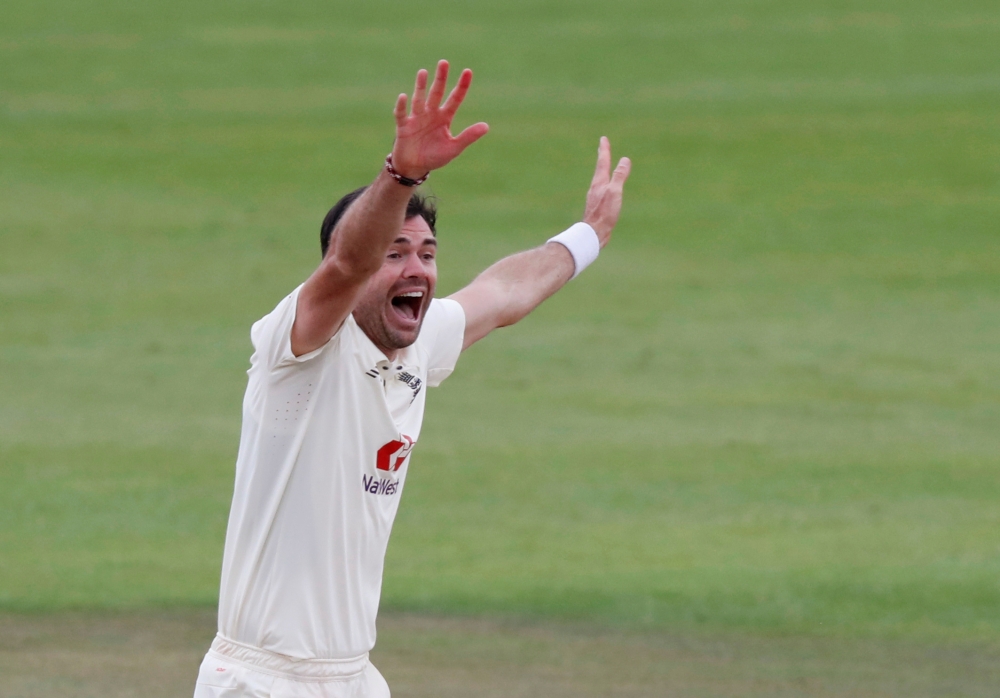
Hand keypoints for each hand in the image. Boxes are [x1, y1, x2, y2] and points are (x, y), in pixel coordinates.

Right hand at [391, 60, 489, 178]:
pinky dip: (402, 106)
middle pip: (437, 92)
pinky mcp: (403, 126)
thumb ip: (468, 136)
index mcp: (444, 117)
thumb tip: (487, 126)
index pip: (455, 98)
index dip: (461, 86)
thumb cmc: (434, 157)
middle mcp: (431, 113)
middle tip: (444, 62)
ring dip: (421, 86)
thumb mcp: (454, 147)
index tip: (468, 71)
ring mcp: (417, 118)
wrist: (414, 167)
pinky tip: (404, 96)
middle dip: (440, 78)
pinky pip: (402, 114)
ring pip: (419, 99)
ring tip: (423, 72)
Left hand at [583, 137, 630, 245]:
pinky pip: (602, 190)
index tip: (603, 139)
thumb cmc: (604, 213)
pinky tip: (605, 191)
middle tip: (602, 148)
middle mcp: (595, 188)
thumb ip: (619, 176)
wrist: (593, 233)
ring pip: (600, 180)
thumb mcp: (615, 192)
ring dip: (603, 171)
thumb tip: (625, 159)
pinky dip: (605, 184)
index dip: (604, 150)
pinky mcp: (597, 207)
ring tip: (604, 167)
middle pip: (599, 169)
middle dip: (602, 158)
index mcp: (599, 182)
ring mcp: (595, 197)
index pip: (602, 162)